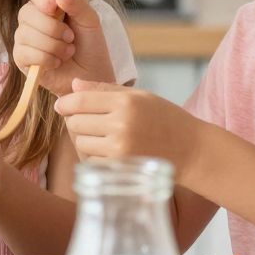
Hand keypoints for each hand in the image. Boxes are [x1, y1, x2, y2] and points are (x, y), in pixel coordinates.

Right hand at [12, 0, 115, 95]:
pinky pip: (25, 53)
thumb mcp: (90, 22)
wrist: (91, 76)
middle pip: (27, 12)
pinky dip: (46, 59)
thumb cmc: (90, 47)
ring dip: (52, 45)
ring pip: (26, 34)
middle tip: (71, 37)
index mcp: (49, 5)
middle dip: (52, 27)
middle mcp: (33, 19)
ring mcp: (25, 39)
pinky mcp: (21, 58)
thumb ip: (78, 4)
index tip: (54, 6)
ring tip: (68, 52)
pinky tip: (57, 63)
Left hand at [54, 79, 200, 167]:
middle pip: (75, 122)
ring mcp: (120, 149)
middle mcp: (121, 124)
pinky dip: (93, 156)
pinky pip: (90, 161)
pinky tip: (108, 151)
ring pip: (80, 143)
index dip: (65, 103)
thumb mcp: (140, 96)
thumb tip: (73, 86)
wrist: (192, 150)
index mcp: (125, 102)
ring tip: (101, 137)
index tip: (62, 105)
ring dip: (84, 140)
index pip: (79, 101)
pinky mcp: (120, 168)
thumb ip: (104, 90)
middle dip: (76, 121)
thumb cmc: (166, 119)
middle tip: (89, 122)